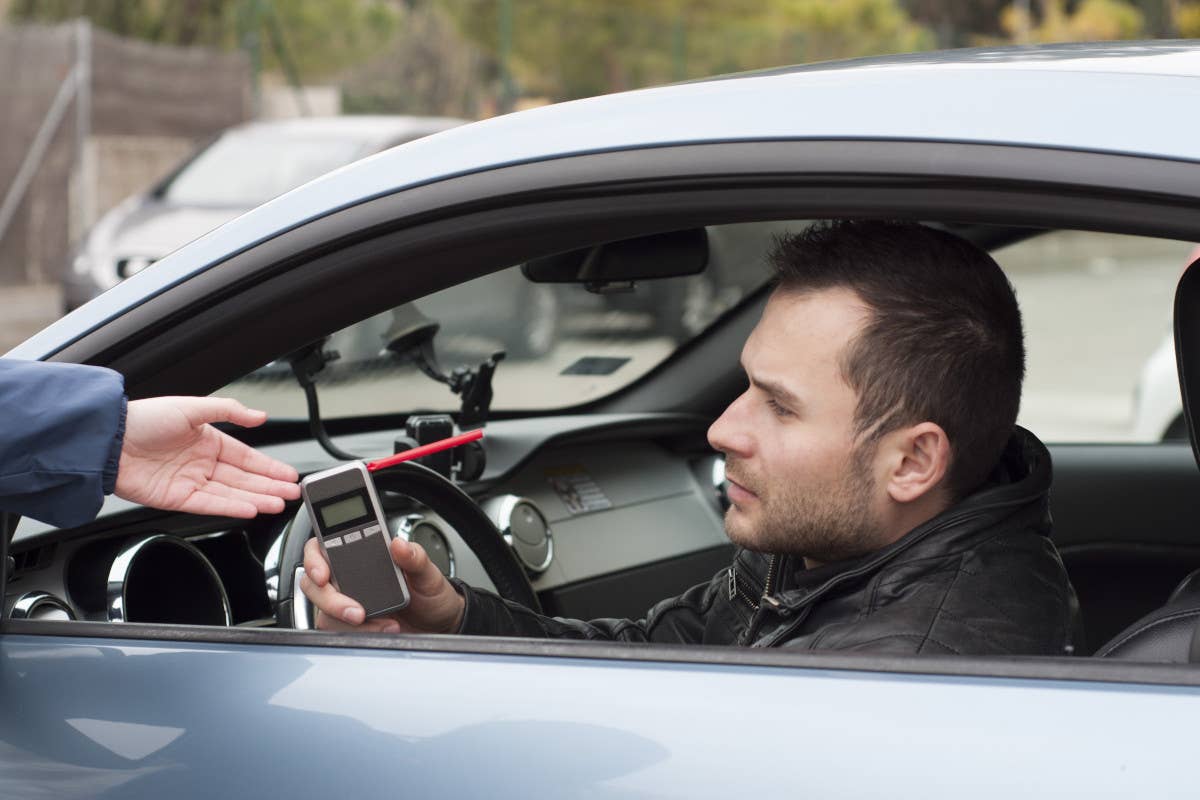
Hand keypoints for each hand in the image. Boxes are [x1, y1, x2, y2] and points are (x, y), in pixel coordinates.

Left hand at [115, 396, 299, 517]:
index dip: (269, 467)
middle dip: (270, 486)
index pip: (247, 457)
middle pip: (244, 478)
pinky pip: (210, 504)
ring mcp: (191, 482)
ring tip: (279, 503)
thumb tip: (260, 417)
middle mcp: (201, 463)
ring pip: (232, 493)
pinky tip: (251, 508)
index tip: (289, 474)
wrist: (108, 441)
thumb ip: (229, 412)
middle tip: (293, 493)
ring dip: (257, 499)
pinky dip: (231, 507)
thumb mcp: (191, 407)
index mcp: (207, 441)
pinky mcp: (178, 498)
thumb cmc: (143, 419)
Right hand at [300, 534, 465, 633]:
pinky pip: (337, 630)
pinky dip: (357, 633)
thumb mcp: (427, 572)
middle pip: (315, 583)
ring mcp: (347, 601)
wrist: (439, 624)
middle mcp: (348, 576)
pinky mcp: (350, 624)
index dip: (313, 559)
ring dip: (346, 620)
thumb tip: (399, 544)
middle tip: (357, 612)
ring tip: (382, 622)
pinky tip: (381, 628)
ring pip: (322, 610)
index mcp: (361, 554)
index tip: (323, 574)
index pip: (322, 548)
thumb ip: (414, 556)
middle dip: (330, 600)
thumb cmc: (429, 593)